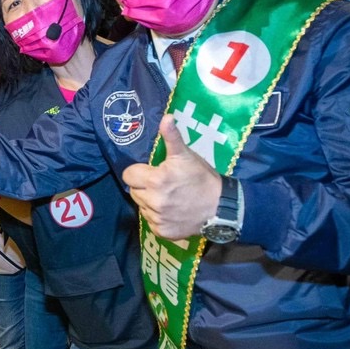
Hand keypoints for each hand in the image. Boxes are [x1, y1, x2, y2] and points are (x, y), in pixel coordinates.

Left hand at [120, 115, 222, 241]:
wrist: (220, 207)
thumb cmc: (202, 177)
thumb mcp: (187, 155)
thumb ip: (172, 137)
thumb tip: (167, 117)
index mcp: (156, 180)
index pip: (129, 175)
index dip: (139, 171)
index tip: (152, 171)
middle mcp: (153, 201)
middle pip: (133, 191)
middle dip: (143, 186)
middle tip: (162, 183)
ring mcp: (157, 218)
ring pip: (141, 206)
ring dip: (149, 200)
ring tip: (168, 196)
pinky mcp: (162, 231)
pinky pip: (150, 221)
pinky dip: (157, 216)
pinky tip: (171, 210)